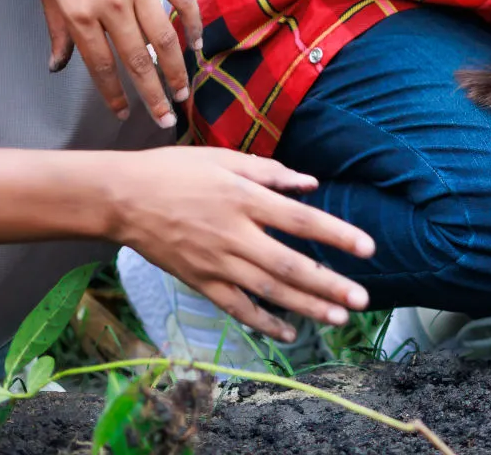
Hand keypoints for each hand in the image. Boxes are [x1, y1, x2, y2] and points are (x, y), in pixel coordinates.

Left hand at [26, 0, 202, 127]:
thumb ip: (58, 28)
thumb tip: (60, 66)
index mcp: (78, 10)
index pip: (101, 65)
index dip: (114, 95)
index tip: (125, 115)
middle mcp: (111, 1)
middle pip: (139, 59)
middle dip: (154, 95)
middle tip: (167, 121)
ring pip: (166, 36)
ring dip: (178, 70)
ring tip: (185, 93)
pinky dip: (193, 24)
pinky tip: (198, 44)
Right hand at [108, 146, 374, 342]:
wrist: (122, 198)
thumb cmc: (175, 171)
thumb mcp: (225, 159)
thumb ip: (271, 173)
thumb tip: (311, 184)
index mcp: (244, 199)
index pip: (301, 220)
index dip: (337, 235)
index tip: (368, 248)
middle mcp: (234, 234)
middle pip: (289, 264)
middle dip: (329, 284)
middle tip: (363, 300)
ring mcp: (216, 262)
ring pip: (268, 290)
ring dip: (306, 306)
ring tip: (339, 317)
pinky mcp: (199, 281)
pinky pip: (236, 307)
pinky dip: (264, 322)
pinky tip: (289, 332)